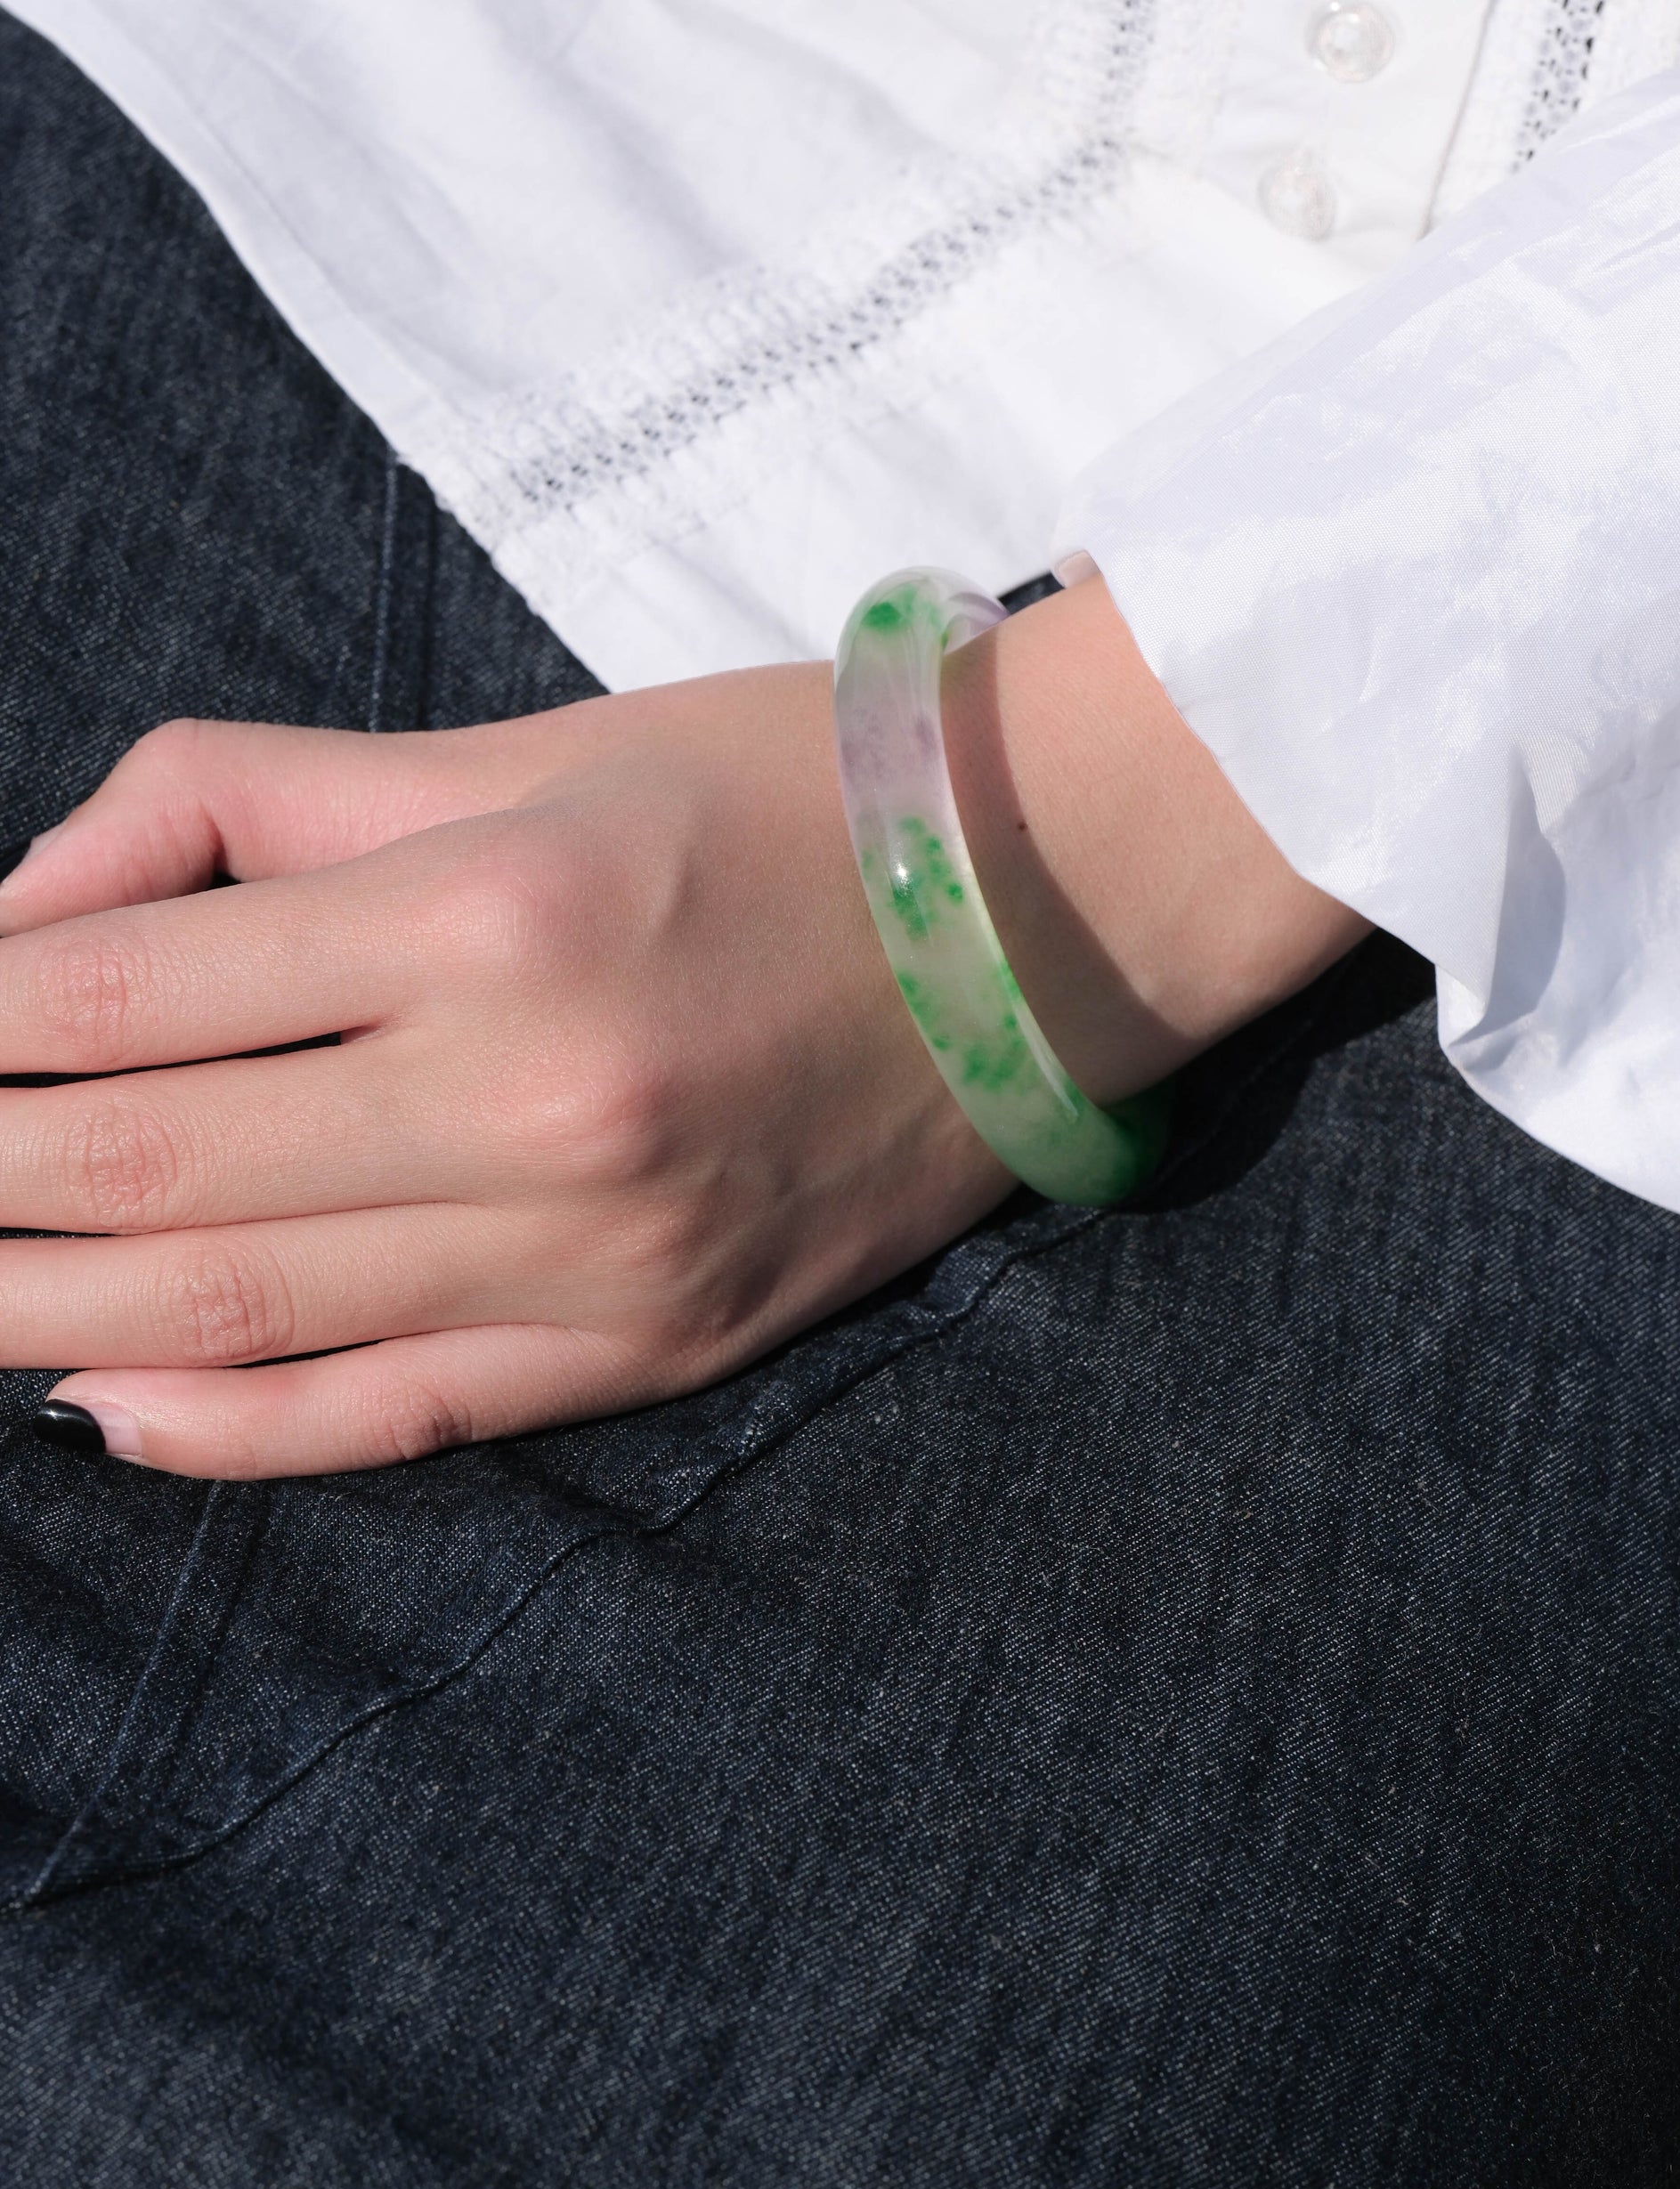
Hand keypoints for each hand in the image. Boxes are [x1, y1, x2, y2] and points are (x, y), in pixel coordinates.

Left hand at [0, 580, 1360, 1478]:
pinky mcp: (654, 1345)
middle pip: (140, 1175)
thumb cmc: (775, 788)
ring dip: (35, 1309)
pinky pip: (399, 1415)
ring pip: (236, 1314)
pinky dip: (229, 1428)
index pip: (119, 996)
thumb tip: (24, 921)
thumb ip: (242, 803)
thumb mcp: (509, 741)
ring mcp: (598, 1254)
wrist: (1048, 910)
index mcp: (489, 912)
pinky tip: (102, 1403)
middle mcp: (532, 1104)